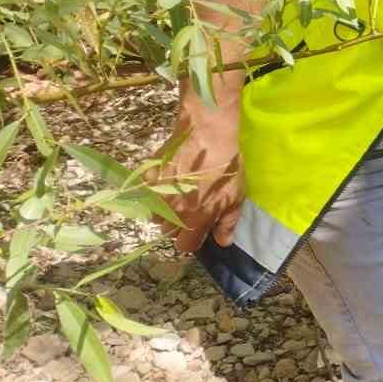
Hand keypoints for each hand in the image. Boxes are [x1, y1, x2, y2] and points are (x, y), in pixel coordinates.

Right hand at [147, 110, 244, 253]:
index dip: (192, 239)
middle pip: (169, 231)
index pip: (185, 246)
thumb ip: (227, 222)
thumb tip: (222, 242)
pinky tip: (168, 180)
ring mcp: (157, 196)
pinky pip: (147, 195)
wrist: (207, 136)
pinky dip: (155, 192)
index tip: (198, 228)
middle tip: (190, 207)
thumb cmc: (225, 167)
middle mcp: (172, 213)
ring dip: (165, 210)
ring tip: (178, 194)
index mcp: (195, 220)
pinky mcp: (147, 180)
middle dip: (179, 224)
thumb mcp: (236, 196)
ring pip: (155, 215)